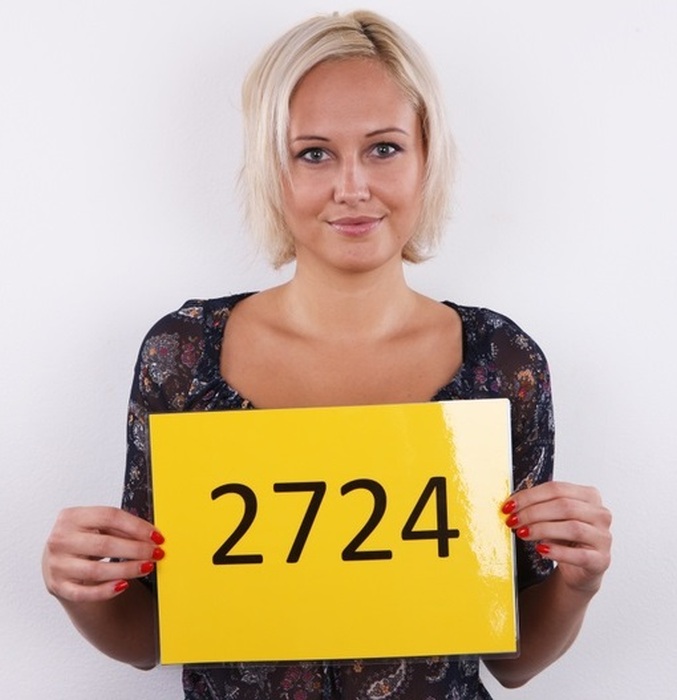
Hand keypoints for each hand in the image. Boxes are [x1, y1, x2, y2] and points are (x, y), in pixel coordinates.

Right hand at [43, 506, 164, 602]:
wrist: (58, 559)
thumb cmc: (84, 538)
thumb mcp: (98, 526)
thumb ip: (121, 528)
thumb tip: (151, 536)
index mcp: (72, 516)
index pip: (110, 517)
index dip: (137, 526)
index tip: (156, 536)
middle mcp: (60, 539)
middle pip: (105, 544)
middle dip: (136, 550)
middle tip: (156, 553)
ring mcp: (57, 564)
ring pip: (97, 571)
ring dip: (127, 570)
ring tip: (146, 567)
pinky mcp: (58, 586)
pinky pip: (85, 593)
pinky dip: (107, 591)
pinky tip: (124, 585)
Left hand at [503, 482, 611, 593]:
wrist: (579, 568)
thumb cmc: (565, 538)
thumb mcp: (552, 517)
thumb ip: (538, 506)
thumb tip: (511, 504)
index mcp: (589, 495)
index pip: (556, 489)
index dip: (529, 496)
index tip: (509, 505)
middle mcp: (600, 514)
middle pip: (564, 506)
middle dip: (533, 512)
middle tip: (513, 520)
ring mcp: (604, 537)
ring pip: (572, 527)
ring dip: (542, 529)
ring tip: (523, 533)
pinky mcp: (601, 560)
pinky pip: (579, 555)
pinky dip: (557, 552)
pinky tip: (541, 550)